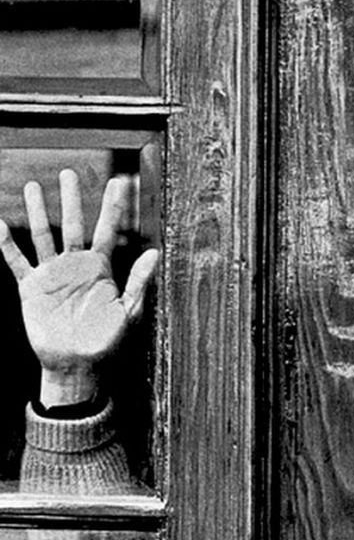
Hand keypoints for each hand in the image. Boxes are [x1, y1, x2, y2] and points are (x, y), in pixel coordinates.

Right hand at [0, 168, 158, 406]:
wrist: (77, 366)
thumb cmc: (106, 344)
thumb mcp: (127, 313)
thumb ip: (138, 282)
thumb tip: (154, 253)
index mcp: (101, 270)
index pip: (108, 231)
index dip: (112, 207)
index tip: (118, 182)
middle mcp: (76, 266)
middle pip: (72, 225)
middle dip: (71, 200)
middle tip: (67, 173)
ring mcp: (53, 275)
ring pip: (43, 235)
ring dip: (37, 212)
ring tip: (33, 186)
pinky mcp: (32, 288)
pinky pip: (17, 262)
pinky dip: (7, 245)